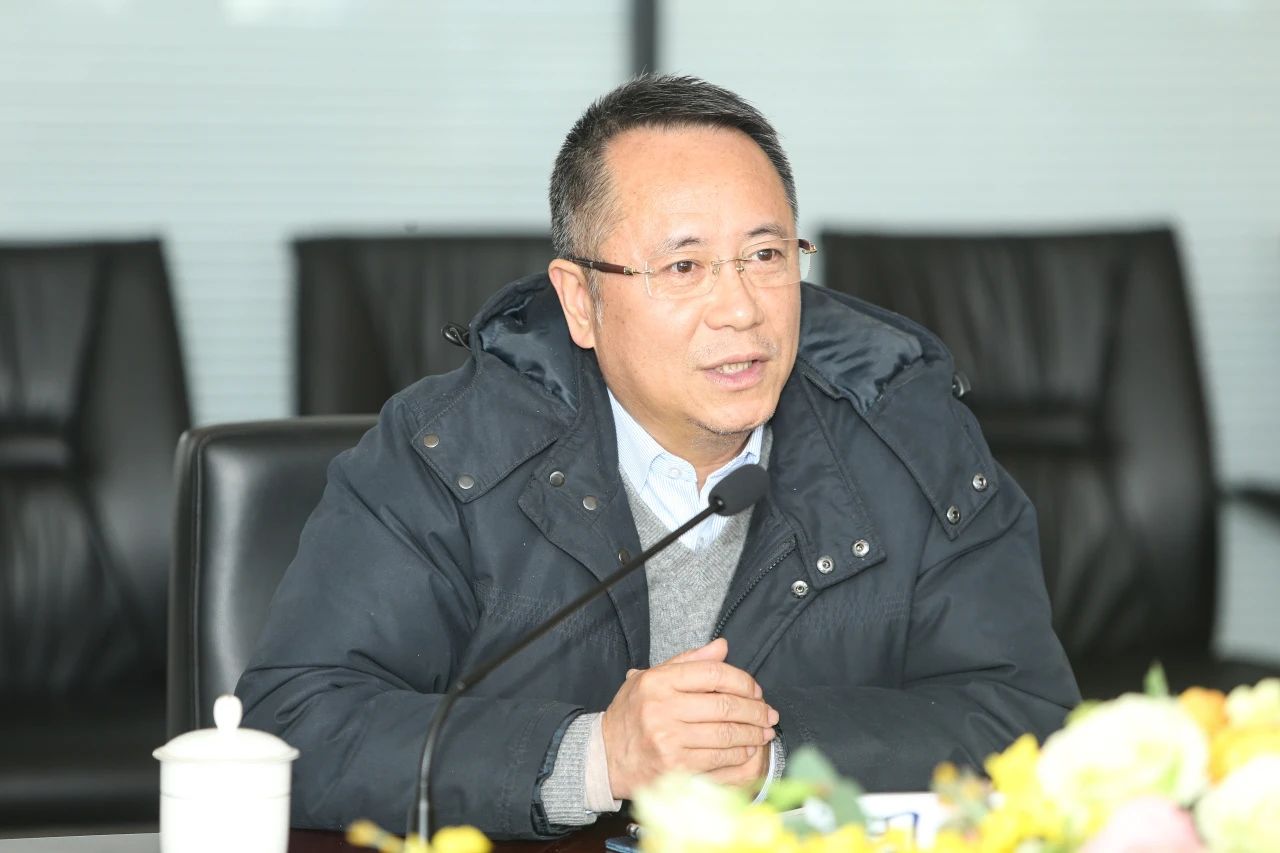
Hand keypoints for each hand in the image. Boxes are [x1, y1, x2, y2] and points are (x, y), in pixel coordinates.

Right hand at [601, 637, 776, 798]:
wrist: (606, 756)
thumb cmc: (632, 715)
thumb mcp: (651, 679)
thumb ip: (688, 662)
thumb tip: (723, 647)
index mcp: (658, 681)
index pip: (714, 674)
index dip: (743, 682)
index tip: (755, 690)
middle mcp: (662, 709)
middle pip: (725, 706)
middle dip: (755, 710)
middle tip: (769, 714)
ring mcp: (668, 740)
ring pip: (726, 734)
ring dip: (753, 734)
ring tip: (764, 732)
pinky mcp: (675, 768)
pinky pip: (719, 760)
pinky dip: (740, 755)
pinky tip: (748, 750)